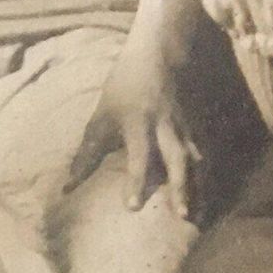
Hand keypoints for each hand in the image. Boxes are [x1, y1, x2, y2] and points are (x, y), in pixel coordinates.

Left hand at [72, 35, 195, 217]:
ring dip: (197, 185)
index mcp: (138, 124)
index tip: (132, 207)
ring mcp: (182, 128)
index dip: (135, 182)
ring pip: (194, 159)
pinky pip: (200, 154)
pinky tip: (205, 195)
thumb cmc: (123, 88)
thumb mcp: (101, 116)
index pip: (138, 157)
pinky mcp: (193, 129)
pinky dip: (203, 175)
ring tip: (197, 213)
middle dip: (180, 187)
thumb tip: (68, 187)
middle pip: (177, 160)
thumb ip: (87, 153)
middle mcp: (164, 128)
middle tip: (182, 215)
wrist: (156, 57)